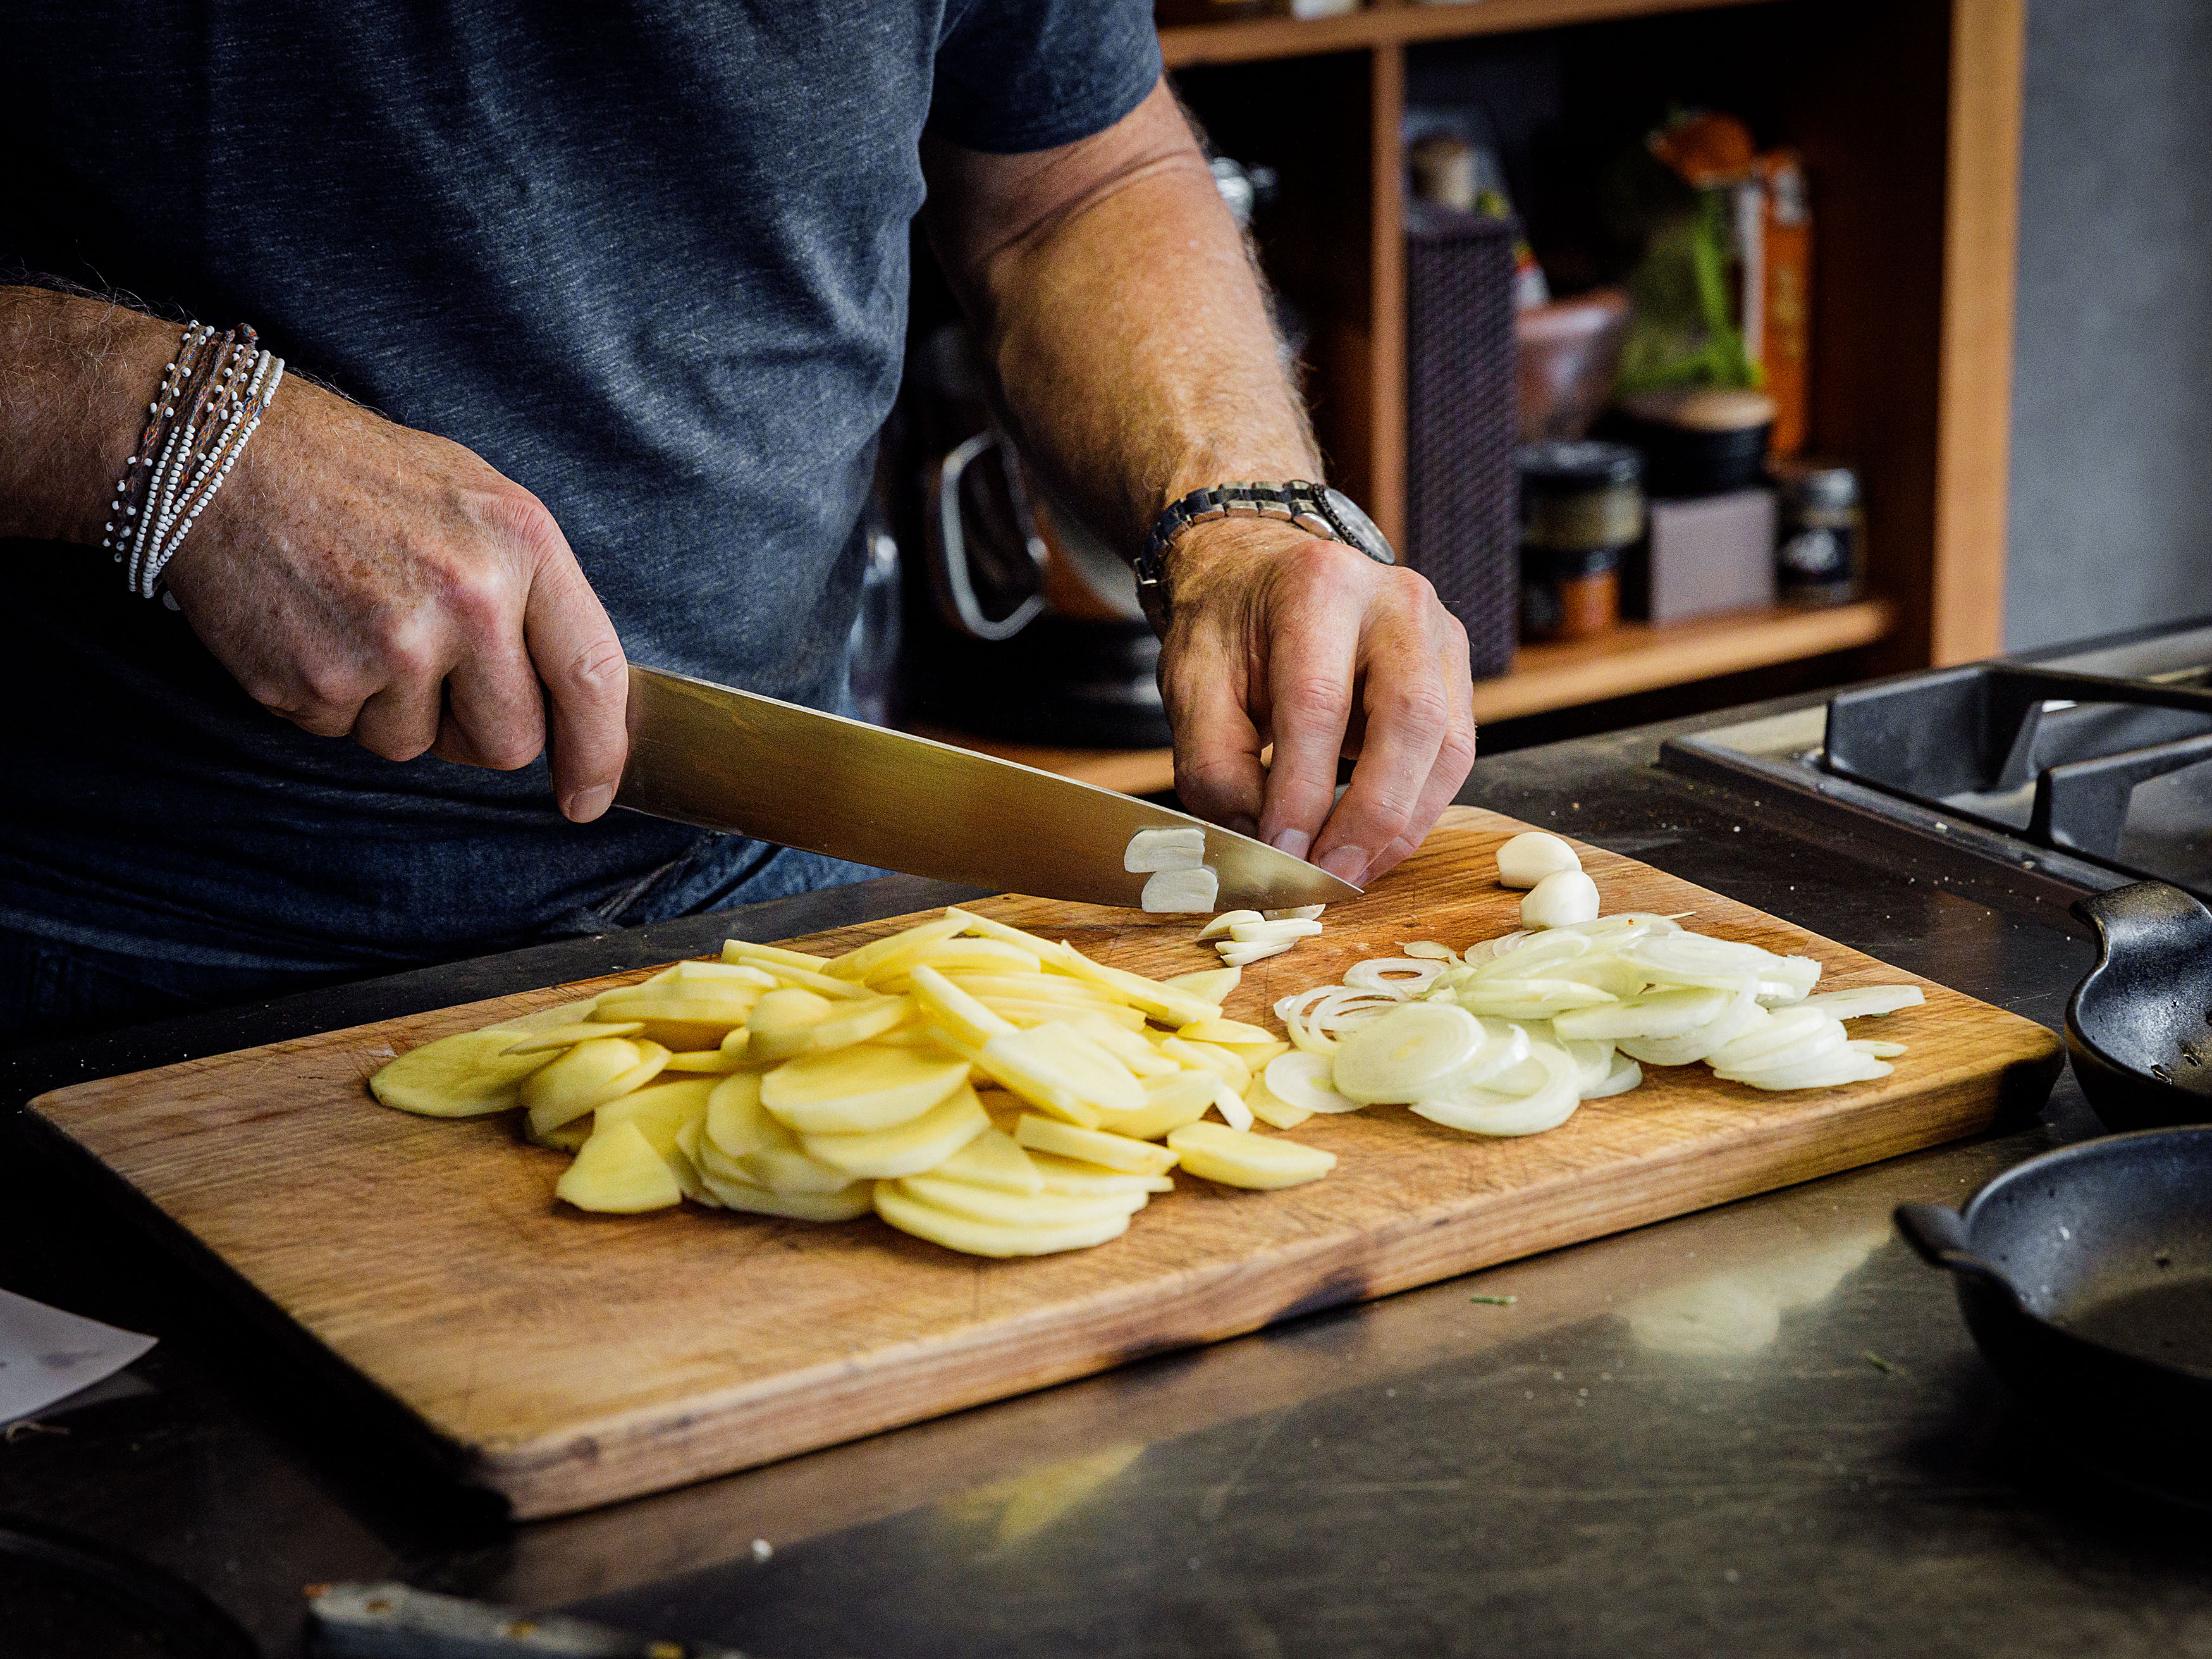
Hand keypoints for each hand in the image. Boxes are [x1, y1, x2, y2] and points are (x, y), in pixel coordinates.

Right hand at [165, 373, 628, 820]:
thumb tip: (576, 698)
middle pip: (510, 742)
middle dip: (479, 729)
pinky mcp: (314, 680)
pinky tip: (315, 628)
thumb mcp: (481, 505)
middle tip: (437, 670)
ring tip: (361, 622)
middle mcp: (466, 598)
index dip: (600, 752)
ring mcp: (389, 645)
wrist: (227, 454)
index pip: (592, 675)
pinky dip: (332, 698)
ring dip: (393, 709)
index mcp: (522, 545)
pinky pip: (344, 734)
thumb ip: (535, 595)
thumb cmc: (365, 478)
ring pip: (417, 746)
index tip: (590, 796)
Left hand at [1157, 519, 1476, 886]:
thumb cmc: (1227, 629)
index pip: (1318, 702)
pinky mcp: (1456, 667)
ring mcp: (1438, 631)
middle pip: (1410, 719)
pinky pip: (1454, 753)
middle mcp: (1394, 600)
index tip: (1281, 855)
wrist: (1262, 572)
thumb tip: (1263, 846)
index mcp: (1317, 585)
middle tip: (1328, 877)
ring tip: (1348, 873)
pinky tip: (1372, 844)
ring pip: (1447, 745)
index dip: (1303, 791)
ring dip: (1401, 825)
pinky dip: (1416, 810)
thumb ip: (1215, 766)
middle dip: (1371, 815)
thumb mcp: (1191, 685)